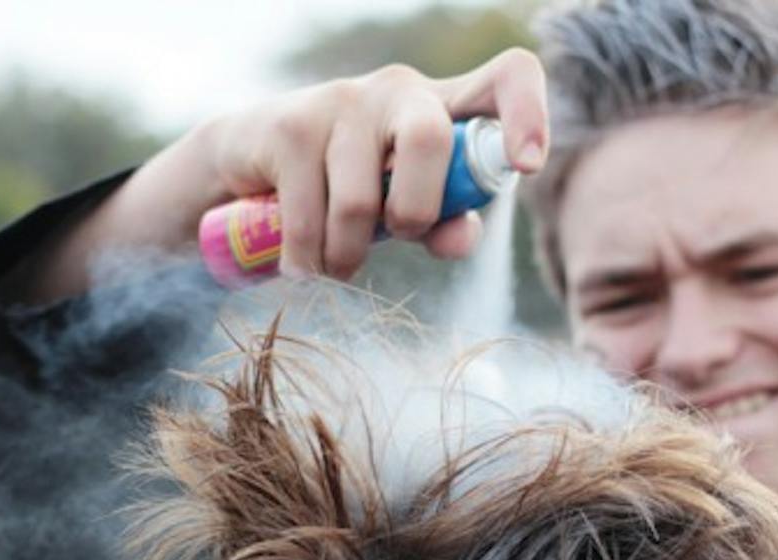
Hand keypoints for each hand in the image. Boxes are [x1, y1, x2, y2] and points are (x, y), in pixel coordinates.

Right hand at [25, 48, 547, 301]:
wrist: (249, 166)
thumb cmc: (349, 191)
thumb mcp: (404, 210)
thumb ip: (443, 221)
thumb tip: (459, 238)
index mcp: (443, 106)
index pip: (507, 77)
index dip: (527, 113)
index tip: (528, 164)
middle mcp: (398, 88)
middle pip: (429, 141)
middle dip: (413, 213)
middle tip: (394, 236)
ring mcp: (340, 100)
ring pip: (361, 199)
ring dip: (348, 255)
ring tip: (336, 264)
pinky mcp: (289, 124)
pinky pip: (311, 215)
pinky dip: (310, 260)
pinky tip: (304, 264)